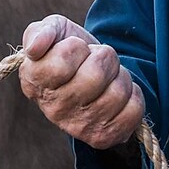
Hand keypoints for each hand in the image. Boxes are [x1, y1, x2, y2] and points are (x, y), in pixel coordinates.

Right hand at [18, 15, 144, 150]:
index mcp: (34, 82)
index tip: (75, 48)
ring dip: (120, 76)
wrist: (94, 75)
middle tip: (97, 61)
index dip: (76, 46)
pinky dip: (133, 95)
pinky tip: (118, 95)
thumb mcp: (54, 31)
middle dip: (104, 57)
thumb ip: (40, 32)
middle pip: (96, 74)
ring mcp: (78, 127)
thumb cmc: (70, 50)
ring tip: (109, 77)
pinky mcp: (103, 138)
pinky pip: (134, 110)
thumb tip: (35, 48)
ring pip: (118, 92)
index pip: (63, 60)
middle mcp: (53, 110)